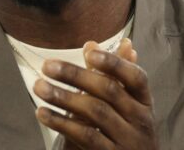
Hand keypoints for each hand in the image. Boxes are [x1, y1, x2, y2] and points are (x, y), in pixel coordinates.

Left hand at [33, 38, 157, 148]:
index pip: (135, 77)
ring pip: (95, 112)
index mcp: (144, 101)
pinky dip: (62, 123)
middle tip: (48, 66)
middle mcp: (140, 120)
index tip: (90, 52)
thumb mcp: (123, 104)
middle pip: (109, 91)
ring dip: (64, 97)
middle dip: (76, 75)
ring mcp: (127, 140)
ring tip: (39, 86)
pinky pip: (85, 136)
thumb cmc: (125, 131)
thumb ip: (107, 75)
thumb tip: (91, 44)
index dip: (114, 63)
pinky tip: (43, 113)